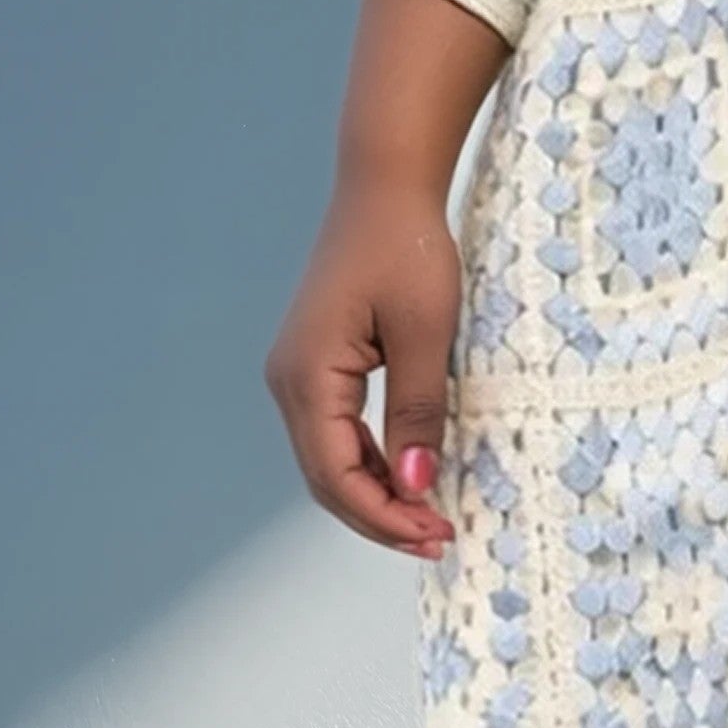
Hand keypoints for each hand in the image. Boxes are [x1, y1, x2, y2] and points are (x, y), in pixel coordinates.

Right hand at [265, 171, 461, 557]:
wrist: (384, 188)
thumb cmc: (406, 249)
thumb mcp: (425, 333)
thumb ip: (417, 412)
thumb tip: (417, 487)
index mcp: (307, 377)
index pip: (337, 475)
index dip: (384, 515)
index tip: (435, 535)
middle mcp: (289, 381)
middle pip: (327, 478)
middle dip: (380, 515)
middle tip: (439, 539)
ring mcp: (298, 373)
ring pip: (330, 459)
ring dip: (376, 493)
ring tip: (429, 518)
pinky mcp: (316, 364)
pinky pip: (336, 431)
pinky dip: (371, 462)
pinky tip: (410, 475)